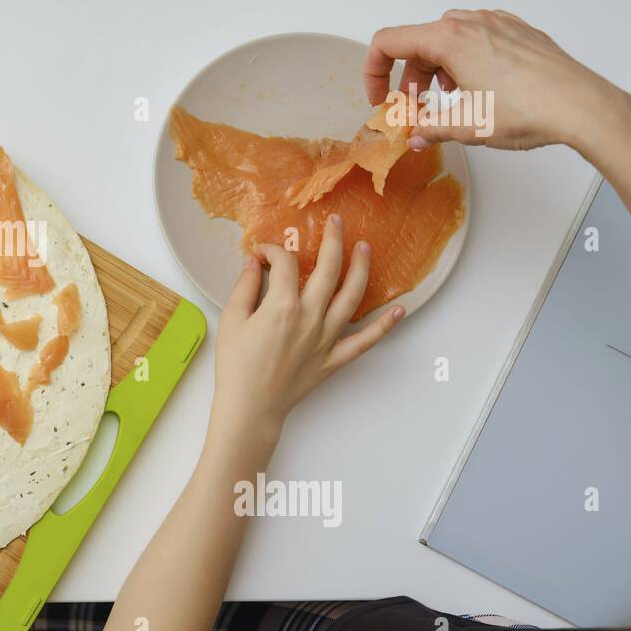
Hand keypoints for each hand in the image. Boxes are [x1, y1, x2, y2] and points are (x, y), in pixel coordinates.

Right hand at [212, 216, 402, 436]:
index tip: (263, 252)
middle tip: (335, 223)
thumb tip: (253, 262)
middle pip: (328, 270)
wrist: (251, 407)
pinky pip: (365, 341)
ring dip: (361, 270)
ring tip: (364, 248)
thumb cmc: (237, 367)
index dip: (273, 251)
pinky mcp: (334, 358)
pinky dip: (384, 326)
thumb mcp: (232, 320)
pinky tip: (399, 310)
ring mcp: (326, 338)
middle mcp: (310, 318)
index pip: (285, 265)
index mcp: (282, 306)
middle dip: (332, 241)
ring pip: (352, 297)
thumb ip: (245, 287)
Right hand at [364, 9, 630, 153]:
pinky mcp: (519, 32)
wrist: (580, 106)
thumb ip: (430, 128)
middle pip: (419, 43)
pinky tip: (479, 85)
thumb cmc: (526, 109)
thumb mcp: (465, 127)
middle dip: (410, 78)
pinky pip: (479, 37)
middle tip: (416, 110)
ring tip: (450, 99)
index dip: (374, 72)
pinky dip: (466, 59)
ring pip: (449, 38)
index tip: (381, 98)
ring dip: (438, 69)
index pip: (388, 42)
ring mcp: (498, 24)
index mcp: (448, 39)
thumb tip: (416, 135)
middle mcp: (471, 23)